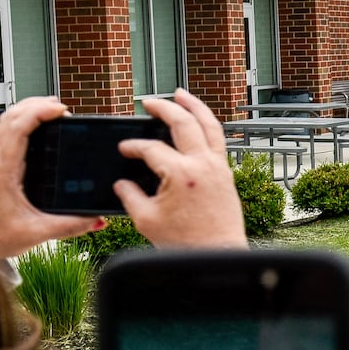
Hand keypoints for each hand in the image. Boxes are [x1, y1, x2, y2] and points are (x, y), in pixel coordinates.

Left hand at [0, 96, 106, 259]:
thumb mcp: (37, 233)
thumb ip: (70, 226)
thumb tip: (96, 219)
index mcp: (4, 171)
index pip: (17, 129)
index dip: (38, 113)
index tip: (61, 111)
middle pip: (11, 116)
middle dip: (36, 105)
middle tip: (62, 108)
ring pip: (8, 121)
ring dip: (29, 109)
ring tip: (53, 110)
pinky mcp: (0, 164)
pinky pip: (9, 132)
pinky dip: (25, 121)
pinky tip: (40, 126)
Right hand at [115, 89, 246, 248]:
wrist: (218, 255)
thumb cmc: (186, 243)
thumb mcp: (146, 220)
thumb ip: (130, 196)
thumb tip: (121, 184)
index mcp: (181, 174)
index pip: (151, 149)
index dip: (133, 147)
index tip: (124, 150)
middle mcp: (203, 164)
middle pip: (183, 122)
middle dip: (163, 108)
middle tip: (149, 102)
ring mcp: (218, 167)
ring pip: (209, 125)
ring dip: (194, 106)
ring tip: (180, 95)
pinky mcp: (227, 174)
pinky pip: (218, 140)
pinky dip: (207, 125)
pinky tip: (198, 123)